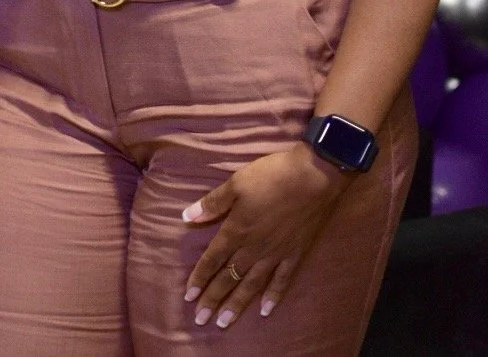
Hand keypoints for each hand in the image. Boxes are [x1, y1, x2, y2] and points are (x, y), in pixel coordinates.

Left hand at [181, 143, 351, 329]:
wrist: (312, 178)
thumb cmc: (270, 176)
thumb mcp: (235, 183)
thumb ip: (212, 203)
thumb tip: (186, 216)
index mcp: (236, 230)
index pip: (212, 259)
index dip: (199, 277)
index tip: (188, 296)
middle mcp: (253, 248)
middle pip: (229, 278)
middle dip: (213, 298)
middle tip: (200, 320)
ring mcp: (275, 254)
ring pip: (251, 285)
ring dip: (237, 304)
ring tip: (224, 323)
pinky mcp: (295, 254)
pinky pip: (281, 281)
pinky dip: (273, 296)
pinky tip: (265, 311)